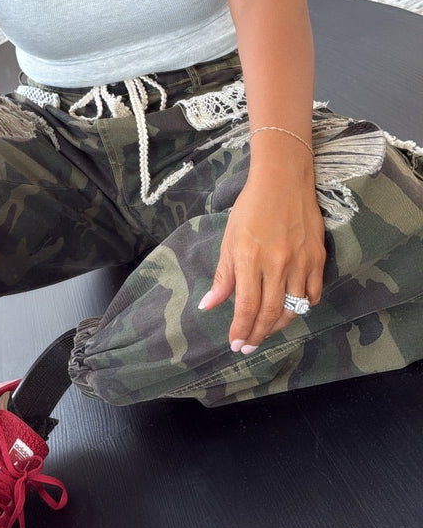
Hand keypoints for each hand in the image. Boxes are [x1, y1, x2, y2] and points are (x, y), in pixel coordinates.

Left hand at [199, 173, 325, 353]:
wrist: (283, 180)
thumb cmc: (251, 208)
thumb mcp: (230, 239)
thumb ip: (223, 276)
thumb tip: (209, 305)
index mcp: (250, 258)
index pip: (247, 306)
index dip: (241, 330)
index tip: (235, 344)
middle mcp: (277, 263)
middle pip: (271, 313)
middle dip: (257, 335)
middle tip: (248, 347)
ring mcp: (301, 261)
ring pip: (294, 308)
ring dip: (279, 325)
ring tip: (266, 331)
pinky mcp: (318, 257)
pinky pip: (313, 293)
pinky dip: (303, 307)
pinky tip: (292, 310)